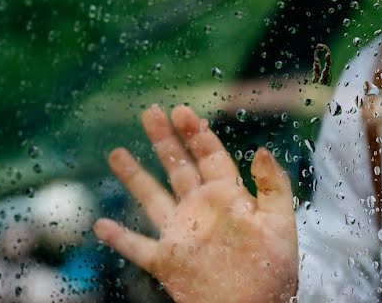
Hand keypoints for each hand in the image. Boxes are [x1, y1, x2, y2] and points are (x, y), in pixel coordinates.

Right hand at [93, 105, 297, 302]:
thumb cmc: (273, 271)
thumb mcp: (280, 223)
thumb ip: (273, 186)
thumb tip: (262, 150)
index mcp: (229, 197)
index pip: (210, 156)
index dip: (196, 132)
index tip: (182, 110)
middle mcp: (201, 210)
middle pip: (178, 167)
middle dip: (164, 140)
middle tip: (149, 112)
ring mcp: (181, 235)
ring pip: (152, 199)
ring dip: (135, 177)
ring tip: (117, 153)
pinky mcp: (167, 263)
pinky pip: (137, 247)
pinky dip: (119, 238)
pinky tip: (100, 224)